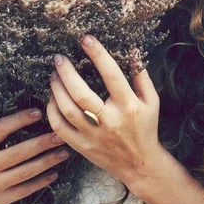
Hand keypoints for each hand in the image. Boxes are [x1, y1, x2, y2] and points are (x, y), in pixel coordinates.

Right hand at [0, 108, 70, 203]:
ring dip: (47, 162)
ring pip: (24, 172)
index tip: (37, 113)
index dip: (19, 120)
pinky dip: (40, 182)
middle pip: (18, 152)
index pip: (0, 129)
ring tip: (63, 153)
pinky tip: (54, 174)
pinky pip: (23, 190)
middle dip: (42, 143)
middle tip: (60, 135)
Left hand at [46, 34, 164, 187]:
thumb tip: (134, 51)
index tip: (86, 39)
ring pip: (68, 110)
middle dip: (67, 72)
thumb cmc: (146, 128)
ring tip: (53, 76)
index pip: (111, 75)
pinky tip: (52, 99)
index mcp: (128, 106)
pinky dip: (52, 112)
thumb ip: (142, 76)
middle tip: (59, 58)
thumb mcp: (151, 101)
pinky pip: (60, 128)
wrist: (140, 164)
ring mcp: (94, 135)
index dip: (98, 54)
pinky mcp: (83, 147)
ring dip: (56, 90)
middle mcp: (110, 120)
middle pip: (82, 94)